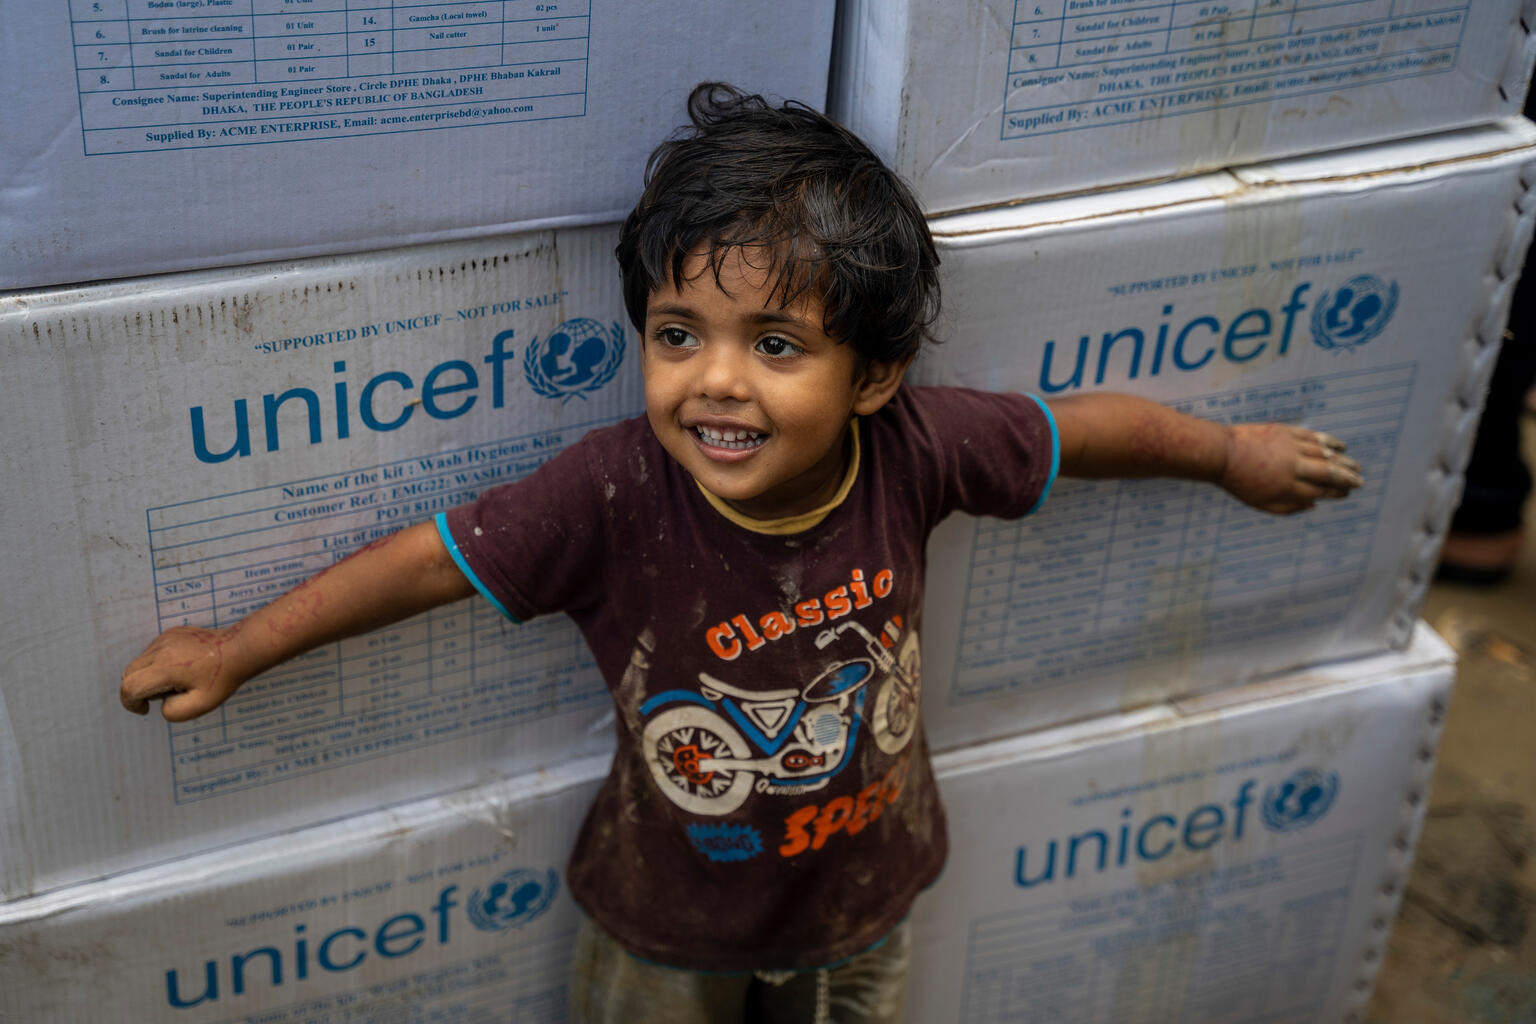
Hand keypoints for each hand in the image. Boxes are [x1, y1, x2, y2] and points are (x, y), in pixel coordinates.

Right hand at [120, 625, 248, 720]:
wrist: (239, 649)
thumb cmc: (222, 678)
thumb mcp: (200, 705)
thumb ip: (173, 711)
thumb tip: (160, 704)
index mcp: (166, 668)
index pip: (130, 687)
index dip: (131, 703)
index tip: (146, 709)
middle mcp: (160, 649)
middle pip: (128, 673)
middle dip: (137, 690)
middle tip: (164, 695)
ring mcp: (164, 638)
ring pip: (139, 662)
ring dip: (147, 676)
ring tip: (176, 681)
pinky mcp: (170, 633)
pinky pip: (151, 652)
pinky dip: (155, 664)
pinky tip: (181, 668)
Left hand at [1220, 424, 1362, 513]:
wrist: (1221, 453)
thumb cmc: (1238, 482)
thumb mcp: (1259, 503)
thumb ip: (1287, 508)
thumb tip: (1313, 506)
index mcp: (1286, 488)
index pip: (1319, 492)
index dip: (1335, 493)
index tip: (1346, 494)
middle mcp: (1292, 468)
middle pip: (1328, 474)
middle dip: (1347, 479)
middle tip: (1360, 482)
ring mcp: (1290, 448)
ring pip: (1325, 455)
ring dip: (1344, 462)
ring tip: (1356, 467)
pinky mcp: (1286, 432)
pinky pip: (1314, 437)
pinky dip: (1329, 442)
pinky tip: (1340, 447)